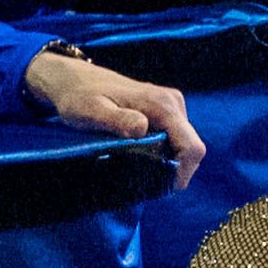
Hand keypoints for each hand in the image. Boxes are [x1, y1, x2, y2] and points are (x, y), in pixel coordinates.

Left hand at [27, 50, 206, 184]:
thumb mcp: (92, 111)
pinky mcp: (166, 110)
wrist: (75, 80)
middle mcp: (173, 103)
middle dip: (173, 170)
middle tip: (143, 182)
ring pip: (184, 145)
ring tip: (139, 170)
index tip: (158, 187)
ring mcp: (171, 105)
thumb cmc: (79, 97)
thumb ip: (117, 120)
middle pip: (191, 149)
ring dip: (168, 162)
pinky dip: (164, 153)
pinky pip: (175, 138)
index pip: (192, 147)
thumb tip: (142, 129)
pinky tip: (141, 157)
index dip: (182, 173)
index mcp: (163, 105)